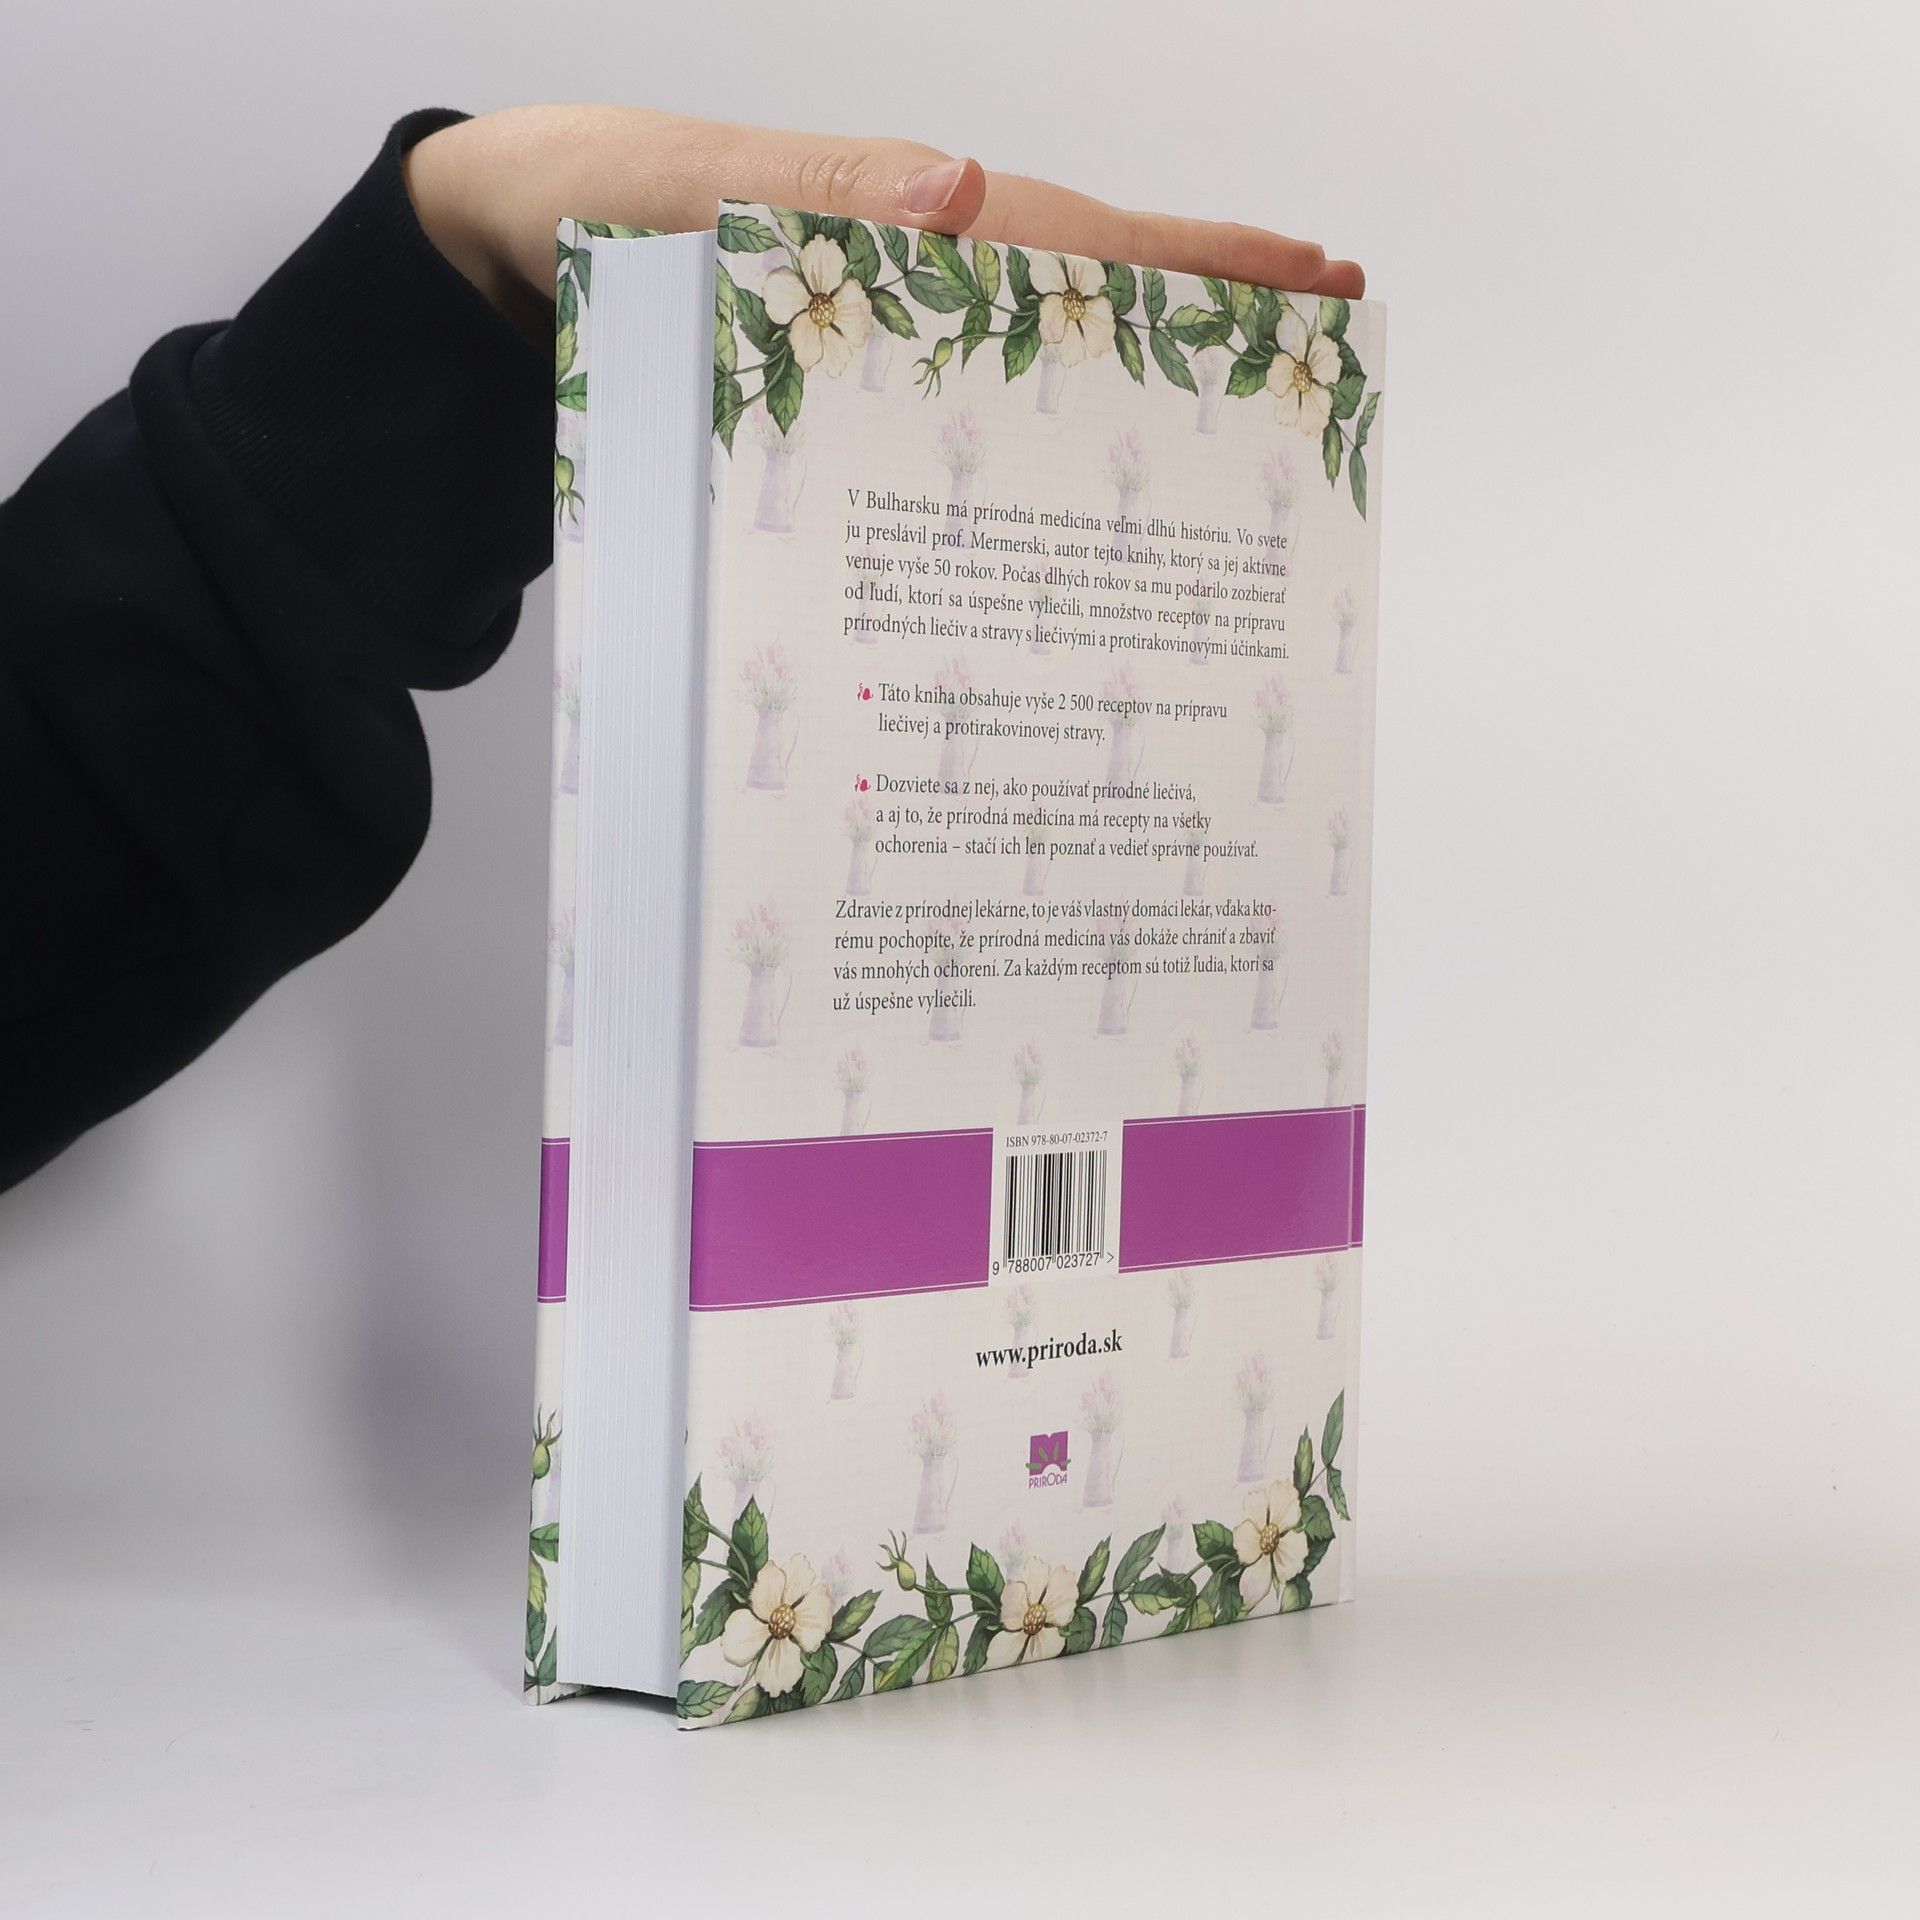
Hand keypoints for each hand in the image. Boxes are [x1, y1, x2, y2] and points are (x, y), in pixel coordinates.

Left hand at [406, 106, 1364, 343]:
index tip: (1311, 275)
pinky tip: (1068, 487)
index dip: (1194, 261)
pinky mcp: (835, 383)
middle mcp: (900, 269)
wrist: (481, 261)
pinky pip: (952, 408)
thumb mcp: (665, 190)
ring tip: (1245, 415)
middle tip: (1330, 338)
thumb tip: (958, 187)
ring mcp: (875, 328)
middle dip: (1209, 312)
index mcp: (887, 214)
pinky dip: (1028, 436)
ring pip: (1032, 349)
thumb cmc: (569, 214)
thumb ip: (795, 190)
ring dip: (1139, 375)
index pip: (1069, 234)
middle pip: (1080, 286)